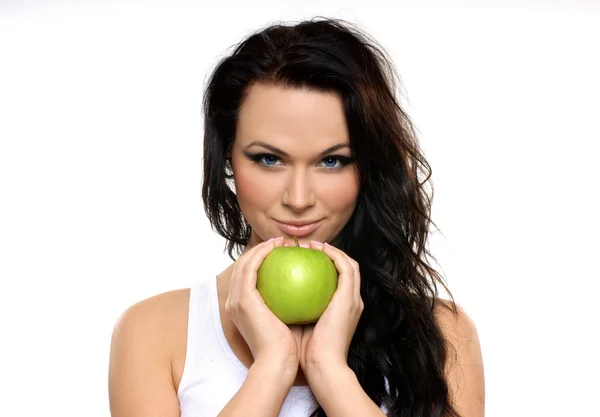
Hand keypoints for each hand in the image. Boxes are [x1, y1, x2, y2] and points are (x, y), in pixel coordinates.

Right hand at [225, 237, 300, 378]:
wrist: (279, 363)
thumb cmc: (287, 348)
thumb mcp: (286, 322)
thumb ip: (287, 305)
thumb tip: (302, 291)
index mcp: (242, 308)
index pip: (248, 278)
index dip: (261, 261)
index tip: (281, 254)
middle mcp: (234, 302)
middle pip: (243, 267)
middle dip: (259, 250)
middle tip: (280, 243)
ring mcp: (236, 300)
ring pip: (244, 262)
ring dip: (261, 247)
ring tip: (279, 241)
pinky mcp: (243, 298)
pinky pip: (251, 267)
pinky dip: (261, 253)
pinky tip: (277, 247)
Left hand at [299, 241, 363, 379]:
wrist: (321, 367)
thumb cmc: (306, 354)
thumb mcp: (298, 326)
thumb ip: (292, 310)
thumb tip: (273, 296)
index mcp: (341, 309)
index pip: (336, 280)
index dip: (323, 266)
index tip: (301, 259)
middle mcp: (351, 301)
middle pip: (346, 267)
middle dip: (329, 252)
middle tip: (306, 247)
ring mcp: (353, 299)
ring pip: (348, 262)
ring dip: (332, 249)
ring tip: (310, 244)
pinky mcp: (349, 298)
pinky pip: (344, 267)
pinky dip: (332, 255)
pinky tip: (314, 250)